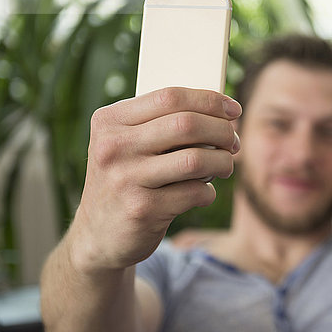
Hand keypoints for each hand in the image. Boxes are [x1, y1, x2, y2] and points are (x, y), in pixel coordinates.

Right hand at [69, 87, 240, 272]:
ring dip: (222, 162)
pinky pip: (194, 192)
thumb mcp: (127, 145)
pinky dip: (207, 192)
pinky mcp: (142, 209)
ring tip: (224, 167)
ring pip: (195, 159)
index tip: (233, 109)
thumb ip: (161, 124)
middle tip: (233, 142)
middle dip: (222, 131)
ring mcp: (125, 179)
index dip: (210, 100)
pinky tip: (201, 193)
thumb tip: (222, 113)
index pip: (170, 96)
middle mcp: (114, 147)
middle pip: (187, 124)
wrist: (98, 236)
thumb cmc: (126, 179)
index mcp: (110, 121)